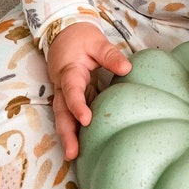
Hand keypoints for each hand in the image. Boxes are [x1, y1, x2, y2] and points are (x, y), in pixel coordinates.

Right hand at [46, 22, 131, 159]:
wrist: (63, 32)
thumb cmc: (80, 37)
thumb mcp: (96, 41)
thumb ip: (110, 55)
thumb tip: (127, 68)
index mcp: (69, 71)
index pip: (71, 90)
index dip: (77, 105)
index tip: (86, 119)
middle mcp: (63, 86)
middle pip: (61, 112)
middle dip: (66, 133)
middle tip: (73, 153)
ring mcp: (64, 93)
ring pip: (62, 117)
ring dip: (67, 136)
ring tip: (74, 156)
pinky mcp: (69, 97)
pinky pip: (69, 115)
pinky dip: (73, 130)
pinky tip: (81, 146)